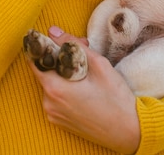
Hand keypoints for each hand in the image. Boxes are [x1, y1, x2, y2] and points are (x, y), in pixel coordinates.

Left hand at [30, 27, 140, 153]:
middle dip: (60, 55)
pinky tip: (85, 83)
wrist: (128, 131)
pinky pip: (56, 96)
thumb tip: (53, 31)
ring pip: (51, 82)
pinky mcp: (59, 120)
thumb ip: (72, 45)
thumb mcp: (97, 64)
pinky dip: (65, 86)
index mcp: (54, 88)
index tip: (53, 36)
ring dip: (64, 70)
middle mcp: (48, 103)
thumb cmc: (115, 98)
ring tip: (87, 66)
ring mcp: (52, 114)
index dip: (43, 45)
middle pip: (45, 69)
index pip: (35, 59)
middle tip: (82, 46)